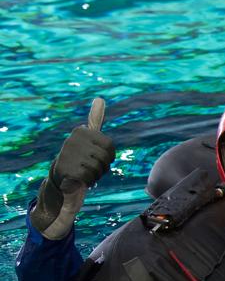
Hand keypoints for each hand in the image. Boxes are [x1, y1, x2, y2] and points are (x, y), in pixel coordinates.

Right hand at [30, 98, 114, 239]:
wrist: (60, 176)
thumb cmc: (80, 157)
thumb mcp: (88, 137)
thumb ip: (95, 119)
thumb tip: (100, 98)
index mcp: (82, 131)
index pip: (109, 146)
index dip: (109, 156)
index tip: (100, 156)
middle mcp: (74, 140)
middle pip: (105, 157)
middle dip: (103, 167)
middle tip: (92, 167)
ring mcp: (69, 154)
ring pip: (98, 168)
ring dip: (96, 175)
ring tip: (85, 172)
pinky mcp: (67, 169)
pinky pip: (90, 177)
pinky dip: (88, 181)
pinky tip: (79, 179)